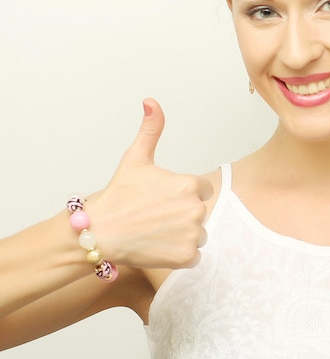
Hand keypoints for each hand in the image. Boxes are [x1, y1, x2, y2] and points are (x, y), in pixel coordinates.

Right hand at [86, 99, 212, 267]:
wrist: (98, 232)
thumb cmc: (118, 196)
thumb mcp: (136, 158)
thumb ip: (151, 129)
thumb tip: (151, 102)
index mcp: (190, 185)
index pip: (201, 190)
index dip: (182, 194)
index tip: (163, 199)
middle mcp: (196, 209)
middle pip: (199, 212)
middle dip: (182, 214)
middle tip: (156, 216)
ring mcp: (192, 235)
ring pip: (198, 234)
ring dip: (182, 235)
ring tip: (156, 231)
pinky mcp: (186, 257)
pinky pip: (194, 256)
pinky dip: (180, 254)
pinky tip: (159, 246)